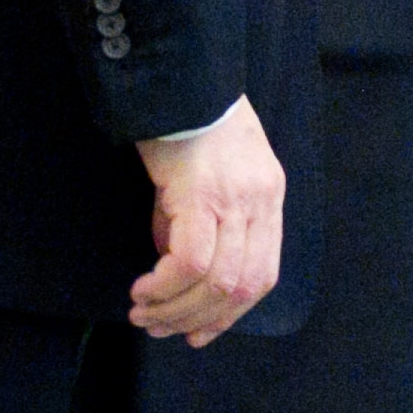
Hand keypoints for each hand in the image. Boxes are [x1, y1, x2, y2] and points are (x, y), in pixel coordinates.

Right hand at [132, 96, 285, 344]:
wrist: (178, 80)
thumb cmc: (189, 124)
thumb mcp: (210, 181)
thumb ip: (203, 226)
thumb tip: (178, 275)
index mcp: (269, 198)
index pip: (263, 274)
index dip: (230, 314)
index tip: (197, 333)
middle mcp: (262, 201)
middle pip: (243, 286)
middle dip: (198, 320)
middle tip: (159, 327)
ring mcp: (238, 198)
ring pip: (217, 281)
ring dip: (176, 309)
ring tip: (143, 312)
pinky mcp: (204, 194)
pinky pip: (191, 261)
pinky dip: (166, 286)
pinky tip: (144, 289)